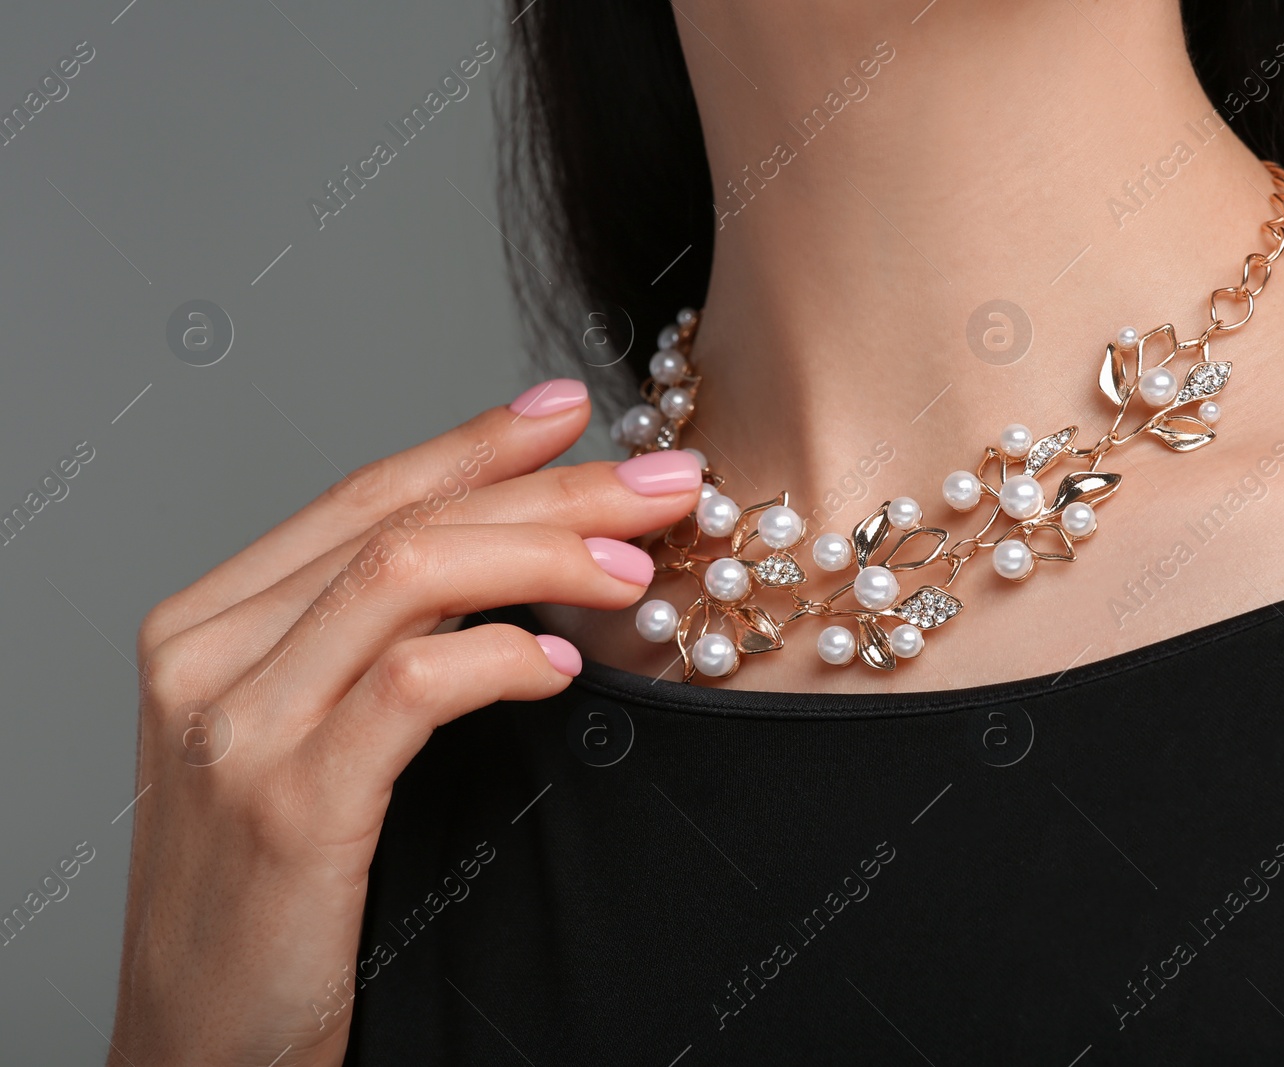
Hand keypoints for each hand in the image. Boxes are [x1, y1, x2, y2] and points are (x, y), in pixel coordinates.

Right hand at [107, 380, 700, 1065]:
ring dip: (546, 556)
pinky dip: (502, 658)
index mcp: (210, 624)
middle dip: (549, 487)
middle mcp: (207, 655)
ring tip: (637, 568)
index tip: (572, 407)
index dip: (474, 442)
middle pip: (402, 522)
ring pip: (408, 576)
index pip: (363, 497)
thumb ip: (374, 646)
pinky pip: (412, 685)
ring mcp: (237, 726)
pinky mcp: (284, 804)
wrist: (199, 1047)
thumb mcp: (301, 741)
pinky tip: (563, 666)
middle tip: (661, 477)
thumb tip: (513, 557)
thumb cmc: (269, 893)